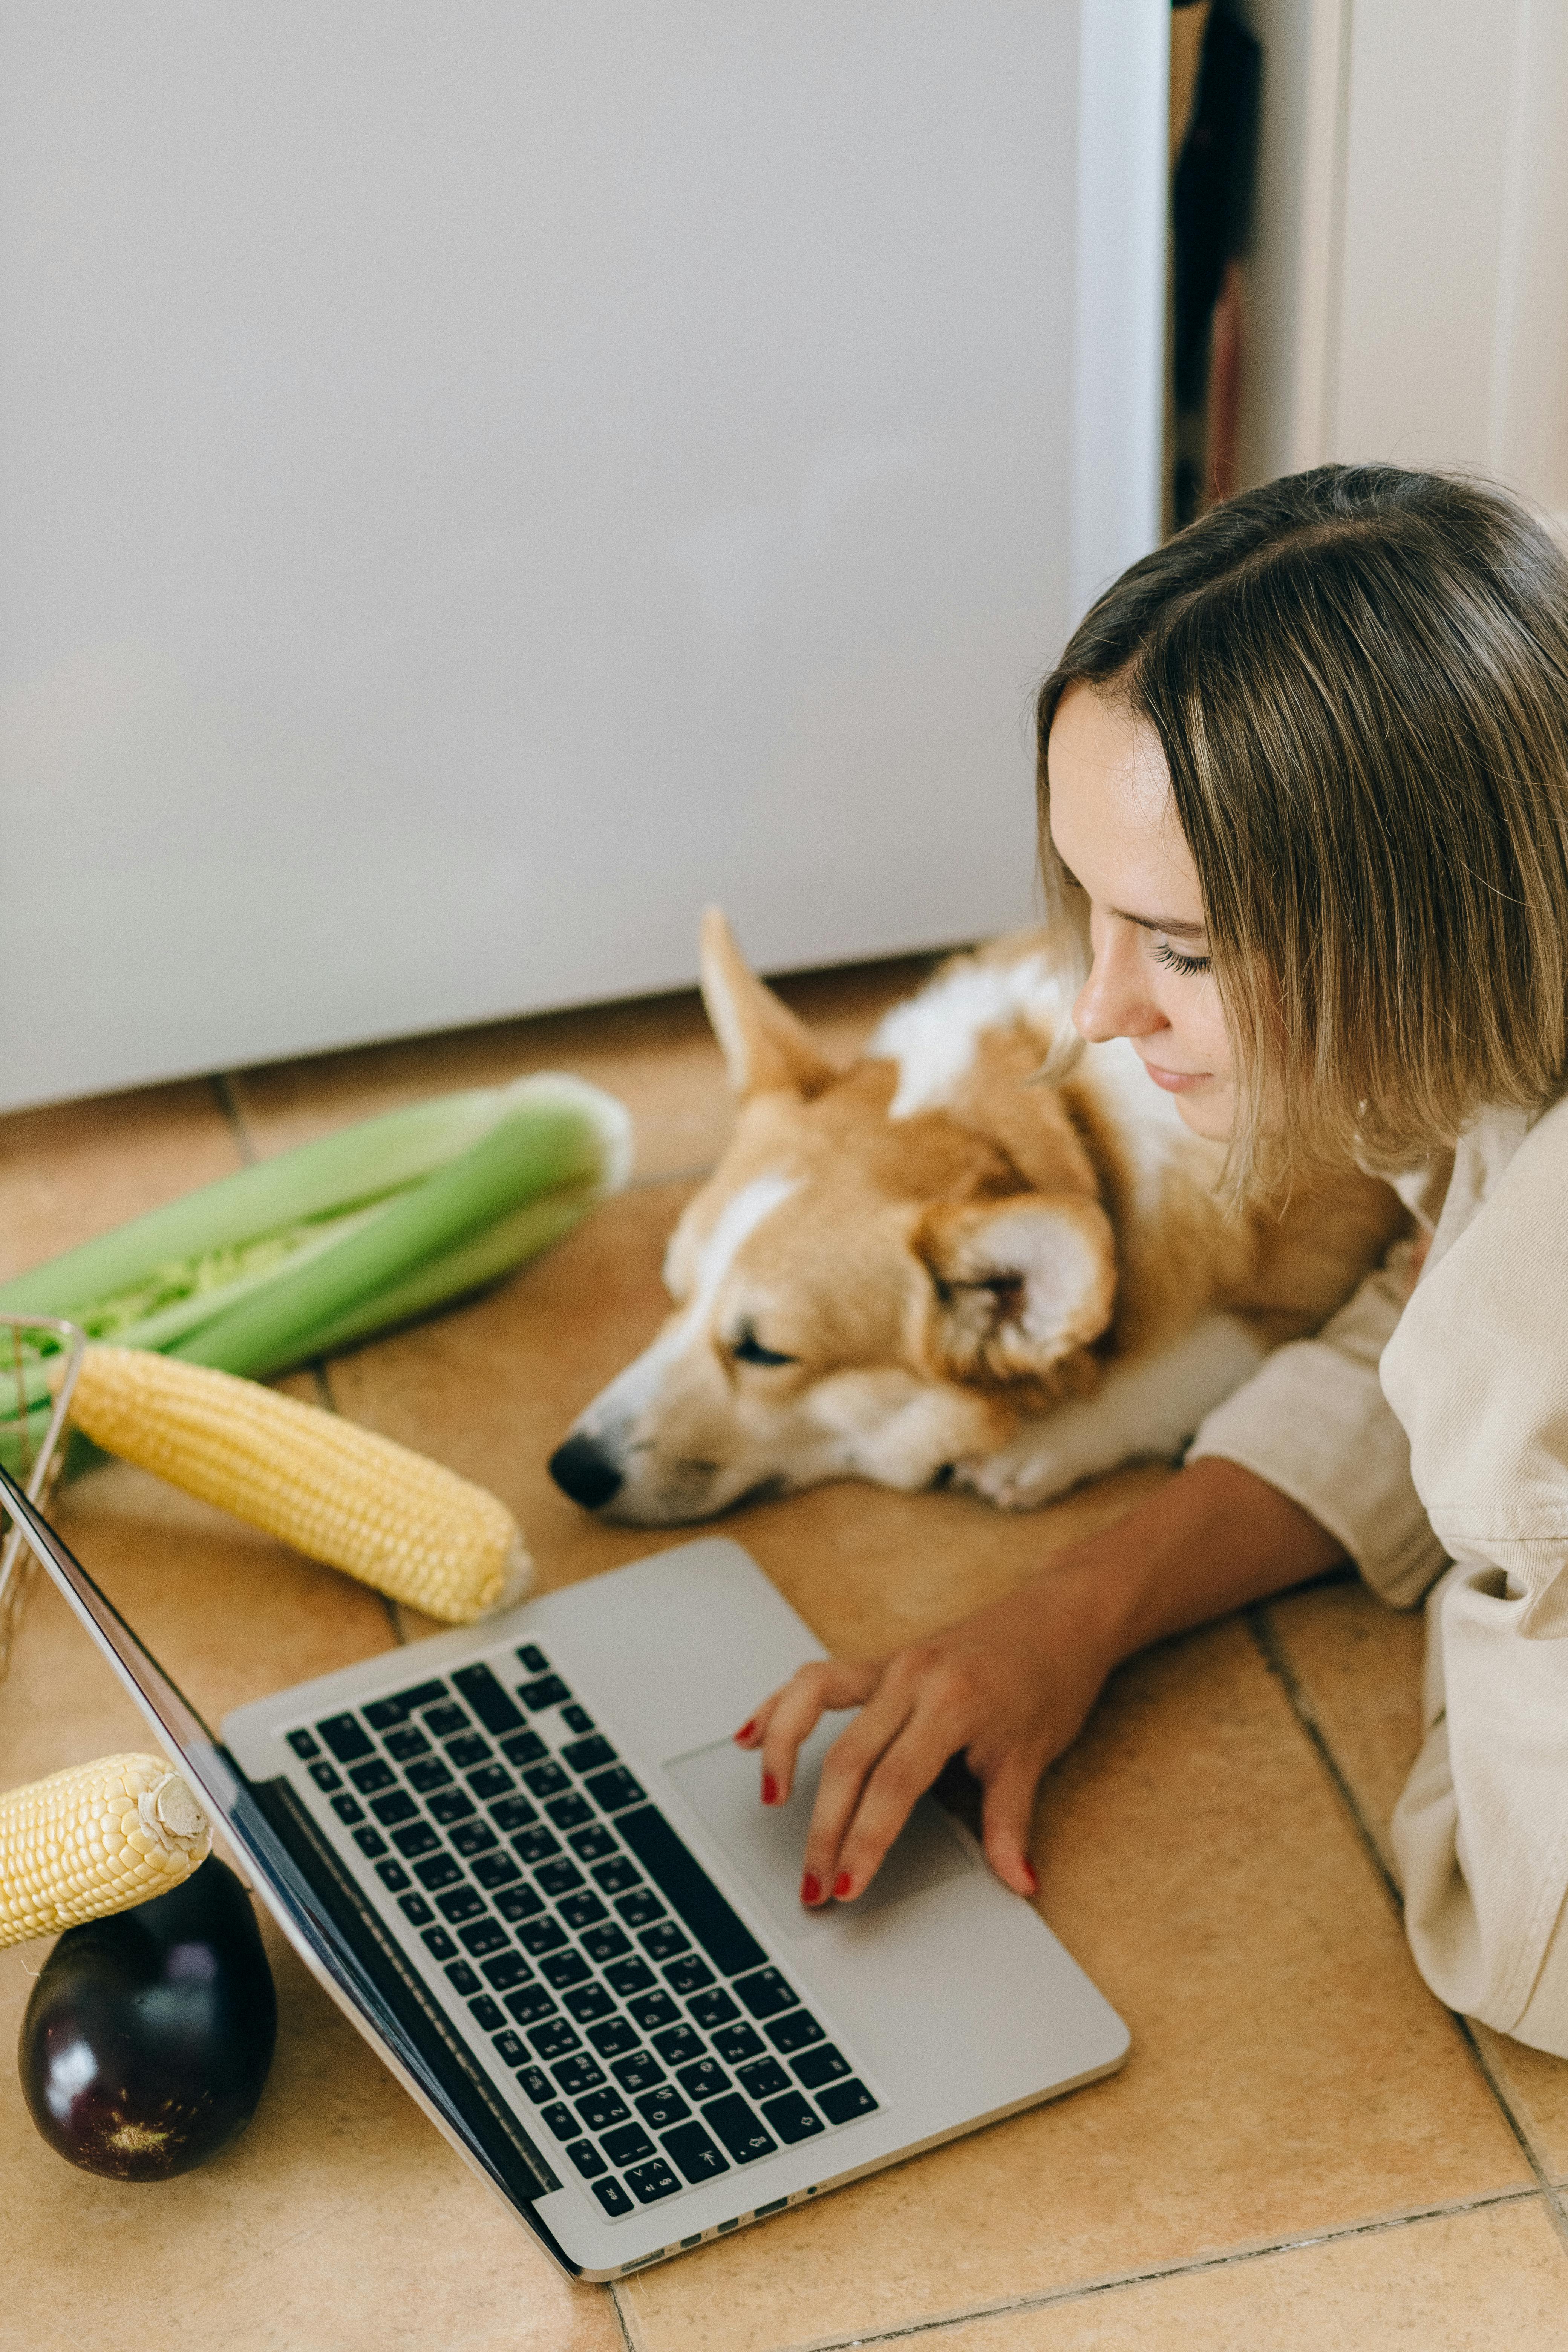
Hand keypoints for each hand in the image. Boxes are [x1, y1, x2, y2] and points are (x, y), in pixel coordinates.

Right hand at [733, 1563, 1121, 1908]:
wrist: (1062, 1616)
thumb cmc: (1051, 1679)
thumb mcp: (1035, 1755)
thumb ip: (1011, 1822)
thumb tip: (1018, 1881)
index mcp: (951, 1702)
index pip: (893, 1785)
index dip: (864, 1841)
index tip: (846, 1886)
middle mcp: (912, 1677)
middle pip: (848, 1759)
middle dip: (824, 1829)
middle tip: (813, 1884)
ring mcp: (892, 1663)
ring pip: (814, 1705)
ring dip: (784, 1755)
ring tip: (770, 1803)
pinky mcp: (882, 1660)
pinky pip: (818, 1679)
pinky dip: (782, 1706)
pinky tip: (752, 1734)